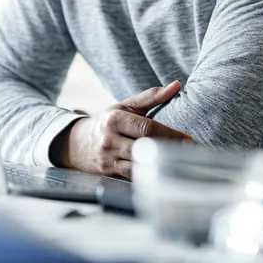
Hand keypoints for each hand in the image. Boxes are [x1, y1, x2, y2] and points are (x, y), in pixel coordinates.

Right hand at [55, 81, 190, 178]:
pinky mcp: (109, 174)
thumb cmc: (106, 122)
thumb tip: (177, 85)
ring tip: (179, 163)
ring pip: (139, 165)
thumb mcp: (124, 106)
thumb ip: (151, 97)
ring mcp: (108, 159)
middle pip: (145, 147)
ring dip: (160, 165)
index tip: (188, 139)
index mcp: (116, 120)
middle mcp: (110, 140)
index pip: (147, 128)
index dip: (170, 134)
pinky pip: (132, 177)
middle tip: (188, 152)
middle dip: (168, 150)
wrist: (74, 144)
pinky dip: (148, 175)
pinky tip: (163, 173)